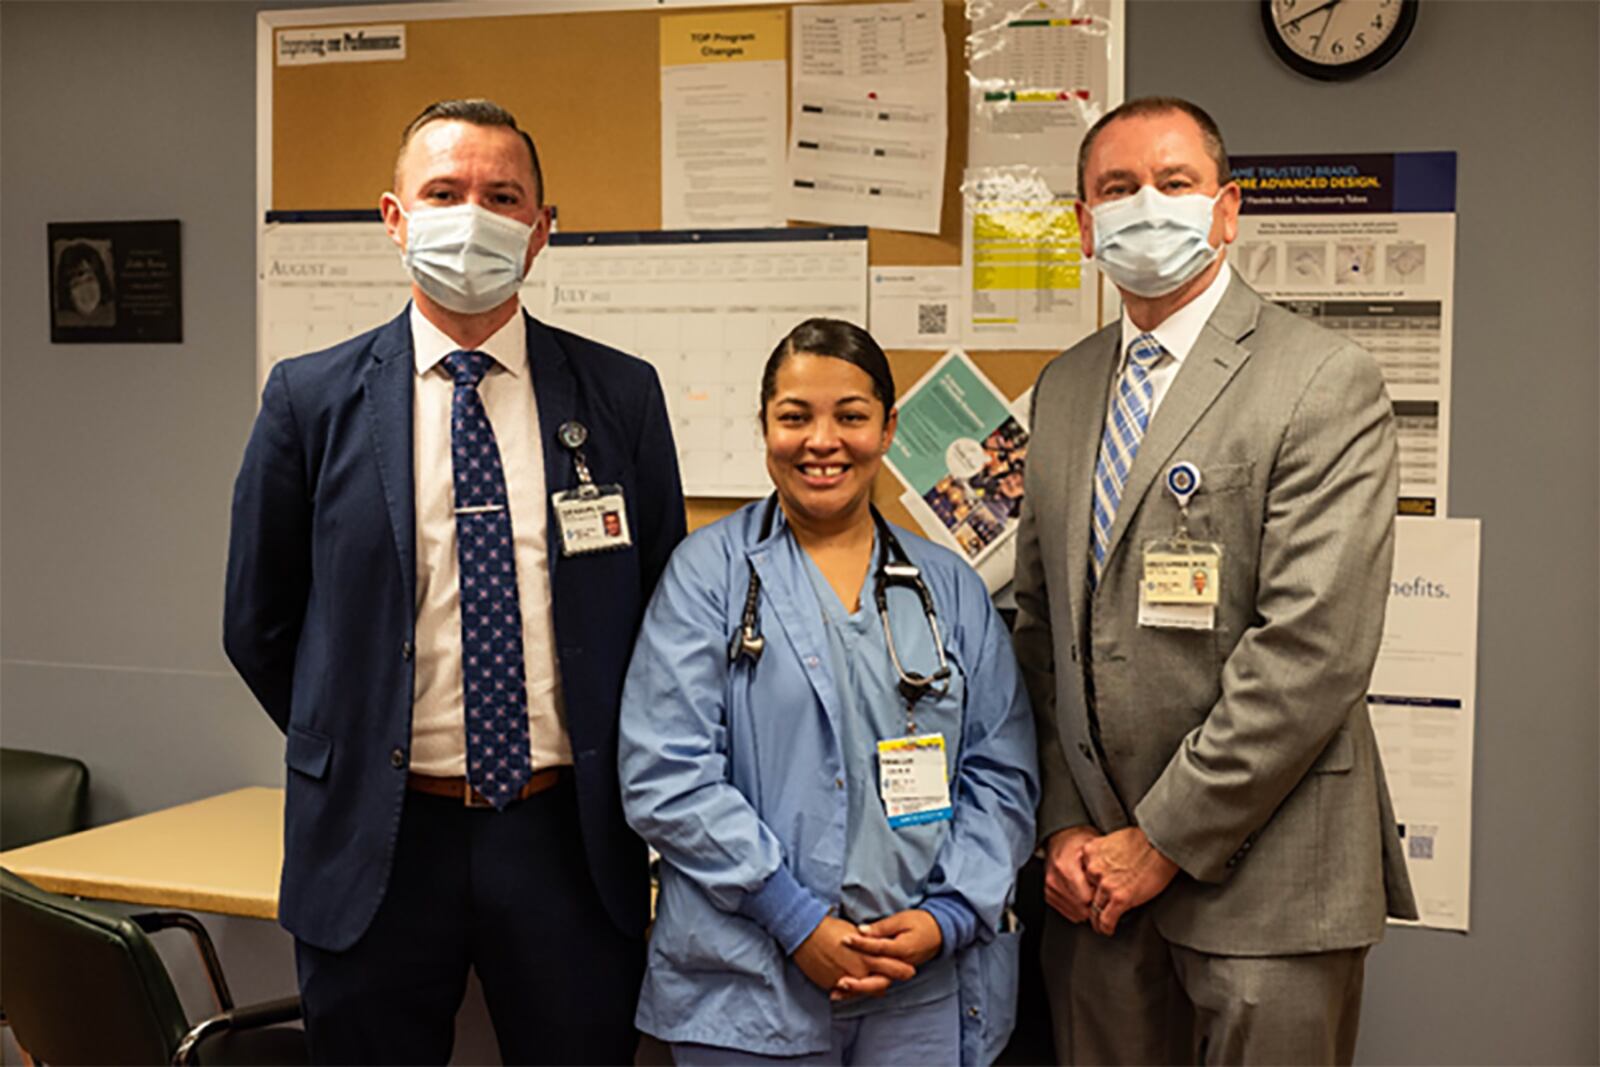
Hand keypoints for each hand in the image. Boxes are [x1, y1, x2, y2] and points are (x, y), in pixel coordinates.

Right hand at [791, 916, 914, 994]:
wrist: (805, 935)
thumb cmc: (831, 929)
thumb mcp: (855, 933)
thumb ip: (868, 943)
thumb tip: (877, 946)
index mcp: (866, 955)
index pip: (891, 966)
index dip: (902, 969)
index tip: (910, 970)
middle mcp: (858, 971)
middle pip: (882, 983)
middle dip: (891, 981)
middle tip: (900, 980)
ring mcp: (846, 980)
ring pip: (865, 990)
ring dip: (871, 987)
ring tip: (880, 987)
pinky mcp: (832, 985)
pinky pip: (847, 993)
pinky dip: (853, 990)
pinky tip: (856, 987)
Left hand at [834, 909, 940, 1001]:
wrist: (938, 933)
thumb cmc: (920, 923)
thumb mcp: (902, 920)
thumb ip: (881, 927)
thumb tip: (861, 930)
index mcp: (903, 950)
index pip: (879, 949)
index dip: (861, 944)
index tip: (844, 939)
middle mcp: (900, 966)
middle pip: (878, 981)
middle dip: (858, 984)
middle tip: (839, 982)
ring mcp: (897, 973)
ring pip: (875, 987)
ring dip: (856, 991)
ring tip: (836, 993)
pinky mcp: (893, 974)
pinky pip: (876, 985)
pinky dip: (860, 989)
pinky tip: (844, 992)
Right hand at [1042, 825, 1099, 921]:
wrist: (1061, 839)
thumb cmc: (1079, 843)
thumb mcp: (1093, 850)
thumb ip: (1100, 870)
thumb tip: (1112, 890)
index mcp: (1066, 867)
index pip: (1086, 898)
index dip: (1099, 897)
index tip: (1104, 892)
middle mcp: (1055, 879)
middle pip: (1081, 908)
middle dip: (1094, 905)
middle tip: (1100, 893)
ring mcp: (1050, 888)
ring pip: (1075, 914)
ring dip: (1086, 907)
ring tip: (1091, 893)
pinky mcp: (1048, 895)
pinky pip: (1068, 912)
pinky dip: (1077, 908)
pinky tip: (1082, 895)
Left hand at [1081, 827, 1179, 935]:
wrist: (1161, 843)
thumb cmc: (1144, 839)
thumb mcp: (1113, 839)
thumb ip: (1103, 854)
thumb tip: (1105, 866)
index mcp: (1090, 851)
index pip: (1081, 874)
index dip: (1086, 886)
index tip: (1090, 892)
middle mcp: (1094, 868)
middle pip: (1085, 892)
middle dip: (1090, 902)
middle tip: (1093, 910)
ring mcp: (1106, 884)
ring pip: (1094, 909)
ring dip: (1096, 920)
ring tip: (1099, 925)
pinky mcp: (1120, 898)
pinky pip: (1106, 919)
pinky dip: (1106, 928)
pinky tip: (1107, 930)